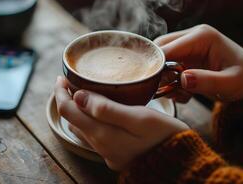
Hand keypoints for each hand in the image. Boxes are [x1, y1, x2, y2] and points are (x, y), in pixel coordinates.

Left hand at [54, 77, 187, 170]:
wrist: (180, 163)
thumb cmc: (164, 136)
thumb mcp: (139, 118)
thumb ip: (107, 109)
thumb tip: (78, 97)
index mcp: (103, 134)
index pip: (69, 111)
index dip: (62, 93)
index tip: (62, 78)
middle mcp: (101, 145)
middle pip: (72, 119)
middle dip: (67, 100)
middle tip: (71, 82)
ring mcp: (107, 151)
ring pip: (81, 128)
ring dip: (77, 110)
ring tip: (82, 93)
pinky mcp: (115, 153)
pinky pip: (93, 135)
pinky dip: (88, 120)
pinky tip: (97, 112)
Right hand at [154, 24, 242, 101]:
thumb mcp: (230, 83)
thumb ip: (207, 81)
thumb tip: (183, 79)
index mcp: (202, 37)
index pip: (167, 47)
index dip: (156, 64)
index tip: (153, 83)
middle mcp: (191, 38)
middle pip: (159, 49)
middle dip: (159, 71)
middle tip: (169, 88)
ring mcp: (187, 48)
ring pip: (160, 59)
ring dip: (165, 78)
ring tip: (182, 92)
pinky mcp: (185, 58)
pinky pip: (166, 67)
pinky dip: (170, 82)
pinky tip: (185, 91)